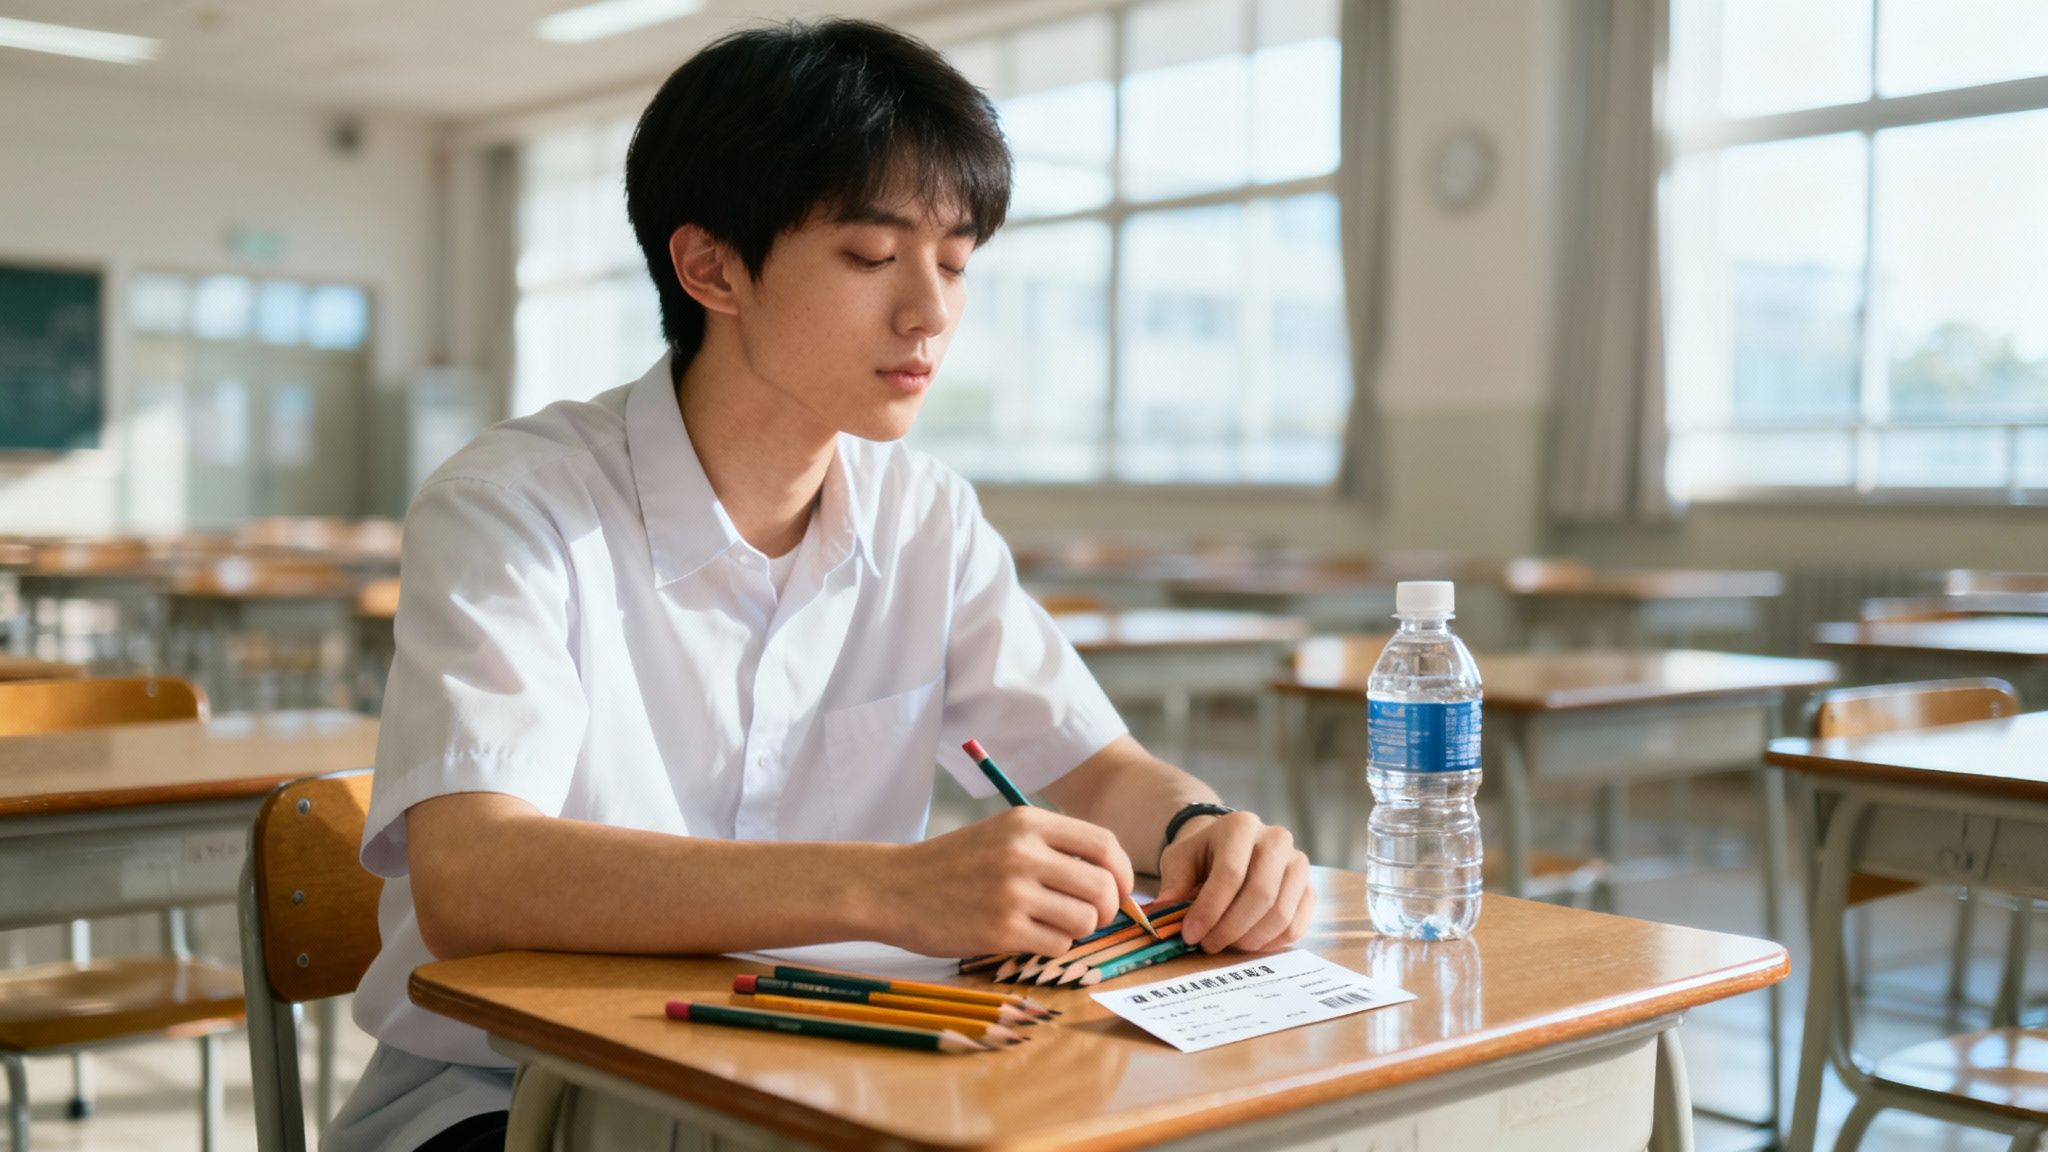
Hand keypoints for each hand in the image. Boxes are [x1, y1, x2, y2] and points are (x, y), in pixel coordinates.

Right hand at [879, 806, 1134, 957]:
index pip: (1104, 844)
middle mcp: (1023, 853)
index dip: (1122, 872)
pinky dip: (1053, 946)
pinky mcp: (1001, 931)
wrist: (894, 888)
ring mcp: (1012, 893)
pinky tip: (1030, 937)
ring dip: (1078, 930)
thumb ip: (1052, 848)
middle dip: (1107, 909)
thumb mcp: (1001, 834)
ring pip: (1085, 920)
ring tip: (1053, 925)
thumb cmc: (954, 864)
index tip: (1119, 889)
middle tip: (1091, 916)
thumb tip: (1112, 880)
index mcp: (1027, 822)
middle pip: (1103, 886)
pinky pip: (1058, 945)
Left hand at [1152, 811, 1312, 952]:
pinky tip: (1246, 943)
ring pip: (1281, 914)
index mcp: (1242, 825)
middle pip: (1260, 895)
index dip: (1209, 910)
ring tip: (1225, 944)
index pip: (1230, 873)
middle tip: (1207, 945)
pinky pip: (1297, 925)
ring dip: (1249, 940)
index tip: (1190, 935)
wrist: (1233, 849)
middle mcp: (1277, 839)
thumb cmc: (1204, 856)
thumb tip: (1167, 908)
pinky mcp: (1309, 889)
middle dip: (1230, 929)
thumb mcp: (1179, 859)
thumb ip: (1174, 881)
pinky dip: (1270, 943)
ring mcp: (1299, 864)